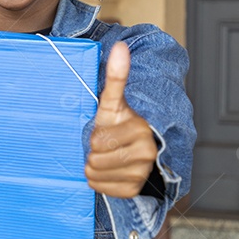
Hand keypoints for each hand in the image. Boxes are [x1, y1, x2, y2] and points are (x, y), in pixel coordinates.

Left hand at [87, 41, 157, 198]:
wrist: (135, 147)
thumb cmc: (120, 122)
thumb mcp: (113, 101)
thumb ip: (116, 76)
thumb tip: (120, 47)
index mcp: (140, 129)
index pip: (97, 141)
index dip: (94, 136)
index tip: (104, 131)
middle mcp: (146, 153)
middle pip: (95, 161)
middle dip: (93, 153)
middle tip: (103, 145)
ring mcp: (142, 174)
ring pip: (96, 176)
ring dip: (95, 167)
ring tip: (106, 157)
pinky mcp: (135, 190)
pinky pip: (102, 189)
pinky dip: (101, 182)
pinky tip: (110, 170)